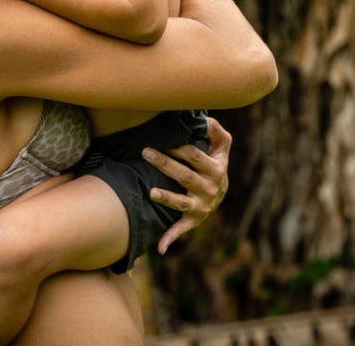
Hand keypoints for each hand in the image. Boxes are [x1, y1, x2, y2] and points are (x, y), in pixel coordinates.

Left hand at [141, 115, 231, 253]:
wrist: (220, 192)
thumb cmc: (214, 161)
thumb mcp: (221, 145)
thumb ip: (215, 129)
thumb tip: (205, 117)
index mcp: (216, 169)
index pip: (195, 156)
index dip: (179, 147)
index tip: (163, 138)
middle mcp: (210, 189)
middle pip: (184, 175)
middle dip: (164, 163)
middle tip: (145, 152)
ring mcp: (202, 206)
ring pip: (182, 202)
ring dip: (167, 198)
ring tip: (151, 192)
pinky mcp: (193, 220)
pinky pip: (181, 229)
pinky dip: (170, 239)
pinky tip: (159, 248)